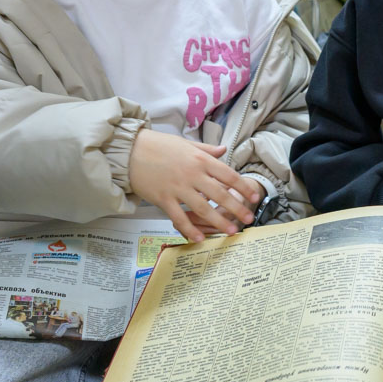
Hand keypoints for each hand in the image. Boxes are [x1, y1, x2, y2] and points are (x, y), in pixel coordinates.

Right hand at [128, 129, 261, 241]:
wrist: (128, 150)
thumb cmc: (157, 145)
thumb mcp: (185, 143)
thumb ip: (206, 149)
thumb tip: (223, 150)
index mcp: (200, 159)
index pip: (228, 174)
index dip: (243, 186)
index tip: (254, 196)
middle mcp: (192, 174)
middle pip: (220, 194)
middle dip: (237, 208)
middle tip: (249, 218)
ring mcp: (177, 188)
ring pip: (203, 208)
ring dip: (218, 221)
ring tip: (231, 231)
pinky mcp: (163, 199)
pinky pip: (179, 217)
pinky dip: (189, 229)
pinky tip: (199, 238)